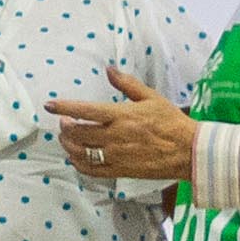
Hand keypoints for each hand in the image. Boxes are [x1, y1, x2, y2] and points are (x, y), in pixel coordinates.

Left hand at [46, 65, 197, 182]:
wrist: (189, 151)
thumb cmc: (171, 122)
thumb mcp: (151, 97)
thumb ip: (127, 84)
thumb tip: (109, 69)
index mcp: (121, 116)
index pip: (84, 110)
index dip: (63, 107)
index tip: (50, 105)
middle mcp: (115, 136)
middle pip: (77, 133)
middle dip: (65, 127)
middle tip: (64, 122)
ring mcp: (116, 156)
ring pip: (80, 152)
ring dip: (68, 145)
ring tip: (67, 138)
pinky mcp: (120, 171)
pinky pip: (91, 170)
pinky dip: (78, 164)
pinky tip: (76, 157)